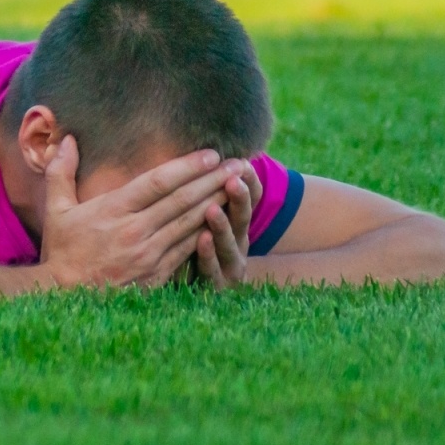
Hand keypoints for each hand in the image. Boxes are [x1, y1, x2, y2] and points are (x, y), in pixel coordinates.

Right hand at [38, 136, 241, 287]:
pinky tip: (225, 219)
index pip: (158, 182)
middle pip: (182, 200)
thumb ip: (61, 172)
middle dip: (213, 179)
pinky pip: (188, 249)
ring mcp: (149, 255)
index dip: (187, 167)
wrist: (65, 298)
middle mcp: (135, 231)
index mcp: (113, 211)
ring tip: (238, 186)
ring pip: (191, 224)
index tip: (211, 153)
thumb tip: (66, 139)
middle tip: (239, 163)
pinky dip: (208, 233)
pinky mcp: (157, 275)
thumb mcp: (56, 210)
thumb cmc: (62, 251)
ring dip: (217, 203)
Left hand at [194, 160, 258, 289]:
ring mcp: (231, 264)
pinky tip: (200, 239)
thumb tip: (204, 152)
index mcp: (237, 221)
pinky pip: (212, 269)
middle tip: (234, 178)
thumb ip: (204, 190)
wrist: (199, 292)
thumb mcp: (202, 214)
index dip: (248, 182)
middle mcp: (239, 241)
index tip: (243, 162)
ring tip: (213, 209)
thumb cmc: (194, 243)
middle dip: (240, 198)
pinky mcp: (218, 286)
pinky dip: (207, 254)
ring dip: (222, 225)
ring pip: (229, 243)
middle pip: (243, 217)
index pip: (249, 198)